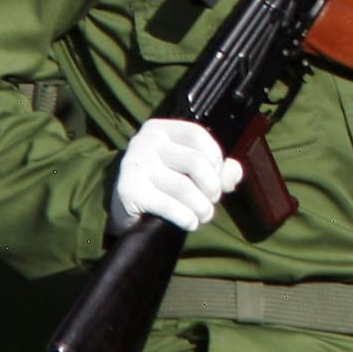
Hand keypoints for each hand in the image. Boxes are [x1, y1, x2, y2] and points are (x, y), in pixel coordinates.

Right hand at [111, 118, 242, 234]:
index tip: (218, 177)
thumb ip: (215, 167)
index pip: (197, 135)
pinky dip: (185, 217)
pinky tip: (190, 223)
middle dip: (211, 186)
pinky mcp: (129, 191)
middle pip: (194, 162)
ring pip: (183, 186)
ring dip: (201, 206)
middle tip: (213, 200)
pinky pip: (167, 205)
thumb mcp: (185, 167)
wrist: (117, 204)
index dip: (215, 158)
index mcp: (161, 129)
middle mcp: (145, 141)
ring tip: (205, 215)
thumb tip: (235, 173)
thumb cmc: (160, 181)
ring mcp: (135, 165)